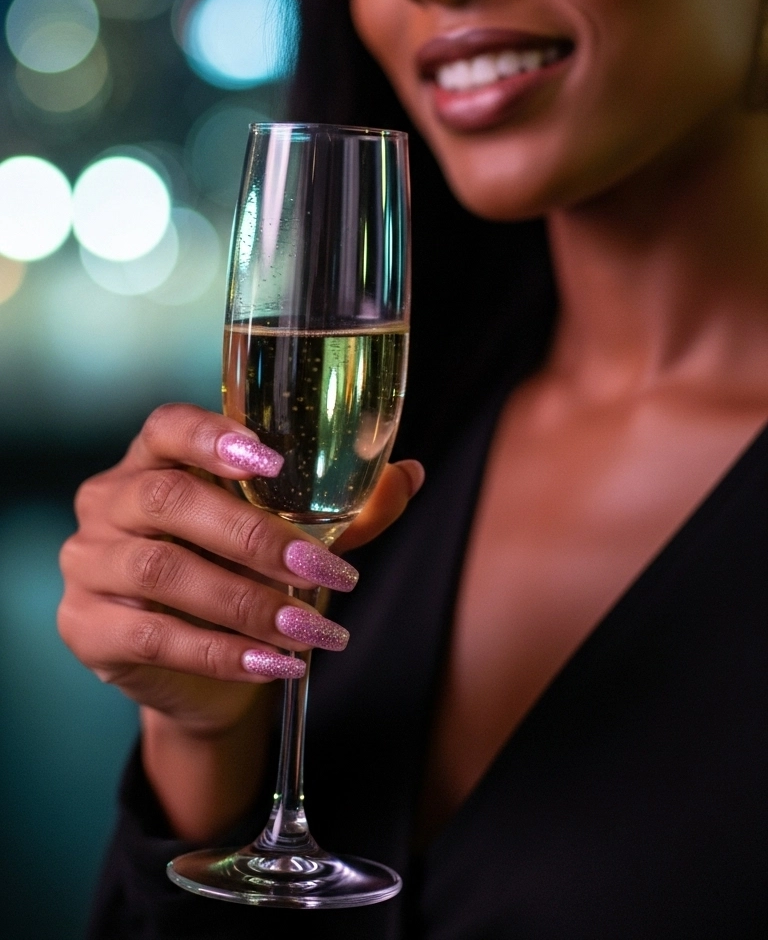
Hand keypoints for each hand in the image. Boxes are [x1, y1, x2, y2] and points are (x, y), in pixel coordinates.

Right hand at [57, 402, 423, 738]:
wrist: (200, 678)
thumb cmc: (242, 580)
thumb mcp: (293, 541)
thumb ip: (344, 510)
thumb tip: (410, 475)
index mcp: (153, 460)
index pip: (166, 426)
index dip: (213, 436)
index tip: (270, 460)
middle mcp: (109, 501)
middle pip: (170, 499)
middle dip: (254, 536)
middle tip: (323, 569)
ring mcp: (88, 564)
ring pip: (163, 571)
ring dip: (246, 601)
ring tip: (311, 628)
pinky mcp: (86, 627)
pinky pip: (152, 635)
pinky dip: (220, 651)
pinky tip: (273, 663)